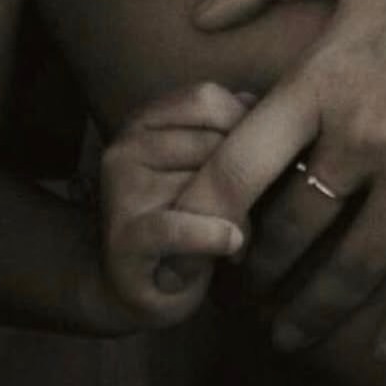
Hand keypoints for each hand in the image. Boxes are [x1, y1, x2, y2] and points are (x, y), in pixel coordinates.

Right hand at [99, 82, 247, 327]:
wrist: (137, 287)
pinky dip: (210, 234)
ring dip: (235, 215)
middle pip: (210, 142)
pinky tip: (232, 242)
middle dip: (243, 175)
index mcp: (143, 120)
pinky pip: (178, 226)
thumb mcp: (201, 166)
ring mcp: (120, 190)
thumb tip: (257, 100)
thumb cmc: (181, 219)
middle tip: (253, 209)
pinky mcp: (125, 236)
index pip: (205, 98)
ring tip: (237, 236)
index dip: (244, 122)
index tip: (265, 151)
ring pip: (203, 186)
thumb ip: (223, 130)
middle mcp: (125, 146)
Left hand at [183, 0, 385, 358]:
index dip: (205, 206)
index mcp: (321, 81)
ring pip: (356, 264)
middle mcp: (364, 137)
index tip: (185, 232)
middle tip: (240, 287)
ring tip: (289, 333)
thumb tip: (201, 16)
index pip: (242, 163)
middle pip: (292, 226)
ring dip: (316, 308)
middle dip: (257, 266)